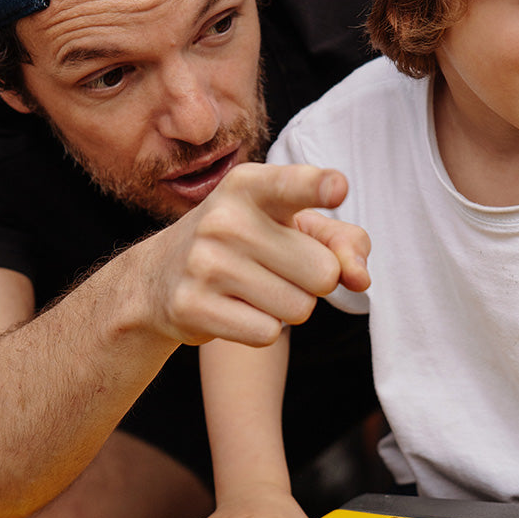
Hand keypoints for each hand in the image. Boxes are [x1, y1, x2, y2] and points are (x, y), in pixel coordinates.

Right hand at [139, 163, 369, 347]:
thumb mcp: (291, 224)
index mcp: (250, 185)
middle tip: (277, 268)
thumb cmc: (246, 242)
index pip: (293, 184)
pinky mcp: (192, 306)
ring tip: (255, 287)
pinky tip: (235, 308)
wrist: (158, 276)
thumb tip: (360, 277)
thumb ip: (341, 241)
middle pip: (323, 272)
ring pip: (300, 308)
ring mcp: (204, 263)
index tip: (338, 189)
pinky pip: (268, 333)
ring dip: (289, 306)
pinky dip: (263, 328)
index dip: (319, 186)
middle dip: (314, 281)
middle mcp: (225, 218)